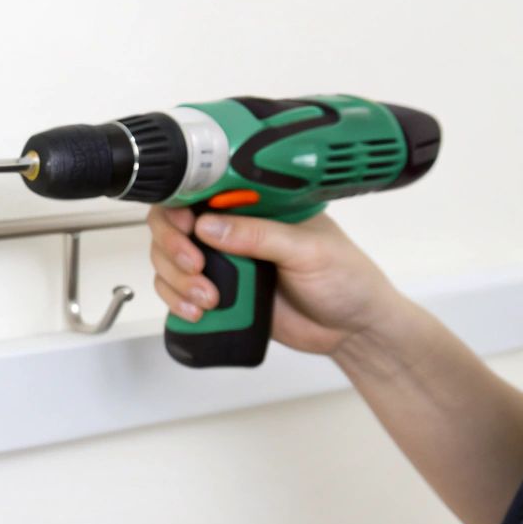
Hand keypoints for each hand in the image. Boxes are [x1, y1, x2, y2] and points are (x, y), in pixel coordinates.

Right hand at [146, 207, 404, 355]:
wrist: (353, 330)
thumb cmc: (346, 280)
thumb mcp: (308, 250)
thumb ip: (260, 235)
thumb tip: (208, 225)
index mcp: (257, 207)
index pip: (202, 193)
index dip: (181, 207)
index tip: (185, 226)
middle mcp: (235, 231)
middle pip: (174, 226)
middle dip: (173, 247)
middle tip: (195, 266)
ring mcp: (225, 264)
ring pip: (169, 261)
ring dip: (176, 280)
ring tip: (207, 298)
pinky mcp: (221, 295)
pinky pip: (179, 293)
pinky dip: (177, 302)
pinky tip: (197, 311)